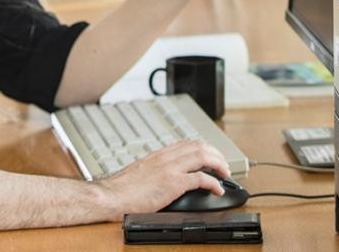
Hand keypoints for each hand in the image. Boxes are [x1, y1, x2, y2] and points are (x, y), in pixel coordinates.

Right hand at [95, 141, 229, 216]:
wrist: (111, 196)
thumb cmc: (122, 189)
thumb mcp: (140, 172)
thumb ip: (154, 170)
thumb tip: (161, 177)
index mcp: (158, 154)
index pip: (187, 143)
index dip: (204, 148)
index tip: (211, 155)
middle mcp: (166, 157)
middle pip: (199, 146)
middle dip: (216, 154)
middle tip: (224, 165)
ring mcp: (170, 169)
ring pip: (203, 156)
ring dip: (219, 164)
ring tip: (226, 174)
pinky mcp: (173, 183)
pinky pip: (201, 179)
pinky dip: (214, 183)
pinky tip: (218, 190)